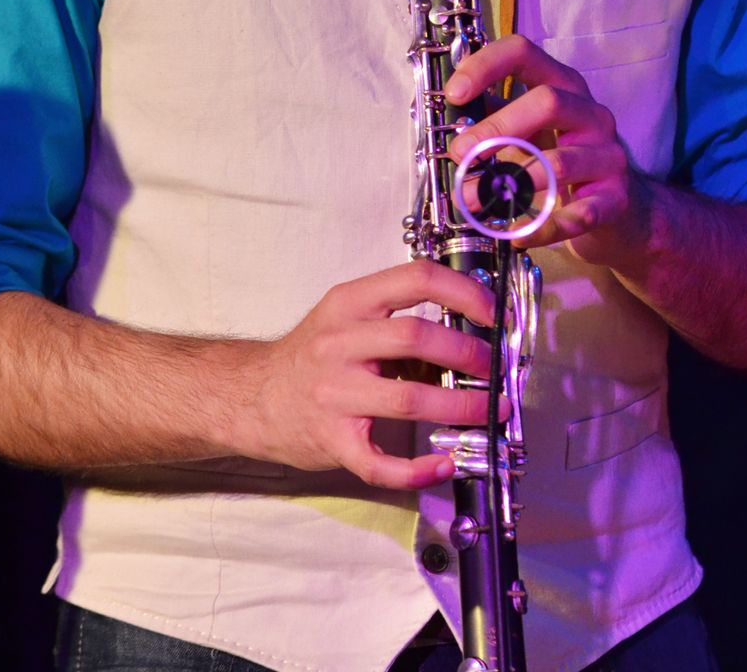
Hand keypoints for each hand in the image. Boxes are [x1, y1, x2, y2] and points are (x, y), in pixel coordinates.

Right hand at [243, 260, 501, 489]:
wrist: (251, 396)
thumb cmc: (310, 355)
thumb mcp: (345, 317)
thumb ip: (395, 316)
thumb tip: (467, 328)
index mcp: (350, 303)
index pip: (415, 278)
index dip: (463, 292)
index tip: (492, 312)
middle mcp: (341, 343)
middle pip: (416, 337)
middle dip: (468, 353)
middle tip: (495, 367)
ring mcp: (334, 393)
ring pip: (408, 399)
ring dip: (460, 408)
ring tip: (489, 411)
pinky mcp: (332, 440)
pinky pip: (380, 462)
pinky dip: (418, 468)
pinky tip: (445, 464)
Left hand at [445, 34, 653, 271]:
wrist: (621, 213)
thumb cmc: (564, 164)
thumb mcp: (529, 132)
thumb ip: (493, 117)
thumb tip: (447, 116)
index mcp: (562, 87)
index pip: (524, 53)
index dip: (485, 66)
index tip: (454, 94)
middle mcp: (590, 114)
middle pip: (548, 102)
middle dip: (497, 127)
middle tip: (460, 154)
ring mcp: (608, 155)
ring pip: (561, 162)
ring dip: (511, 185)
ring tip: (473, 202)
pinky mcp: (616, 198)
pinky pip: (577, 214)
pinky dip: (542, 226)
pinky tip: (517, 234)